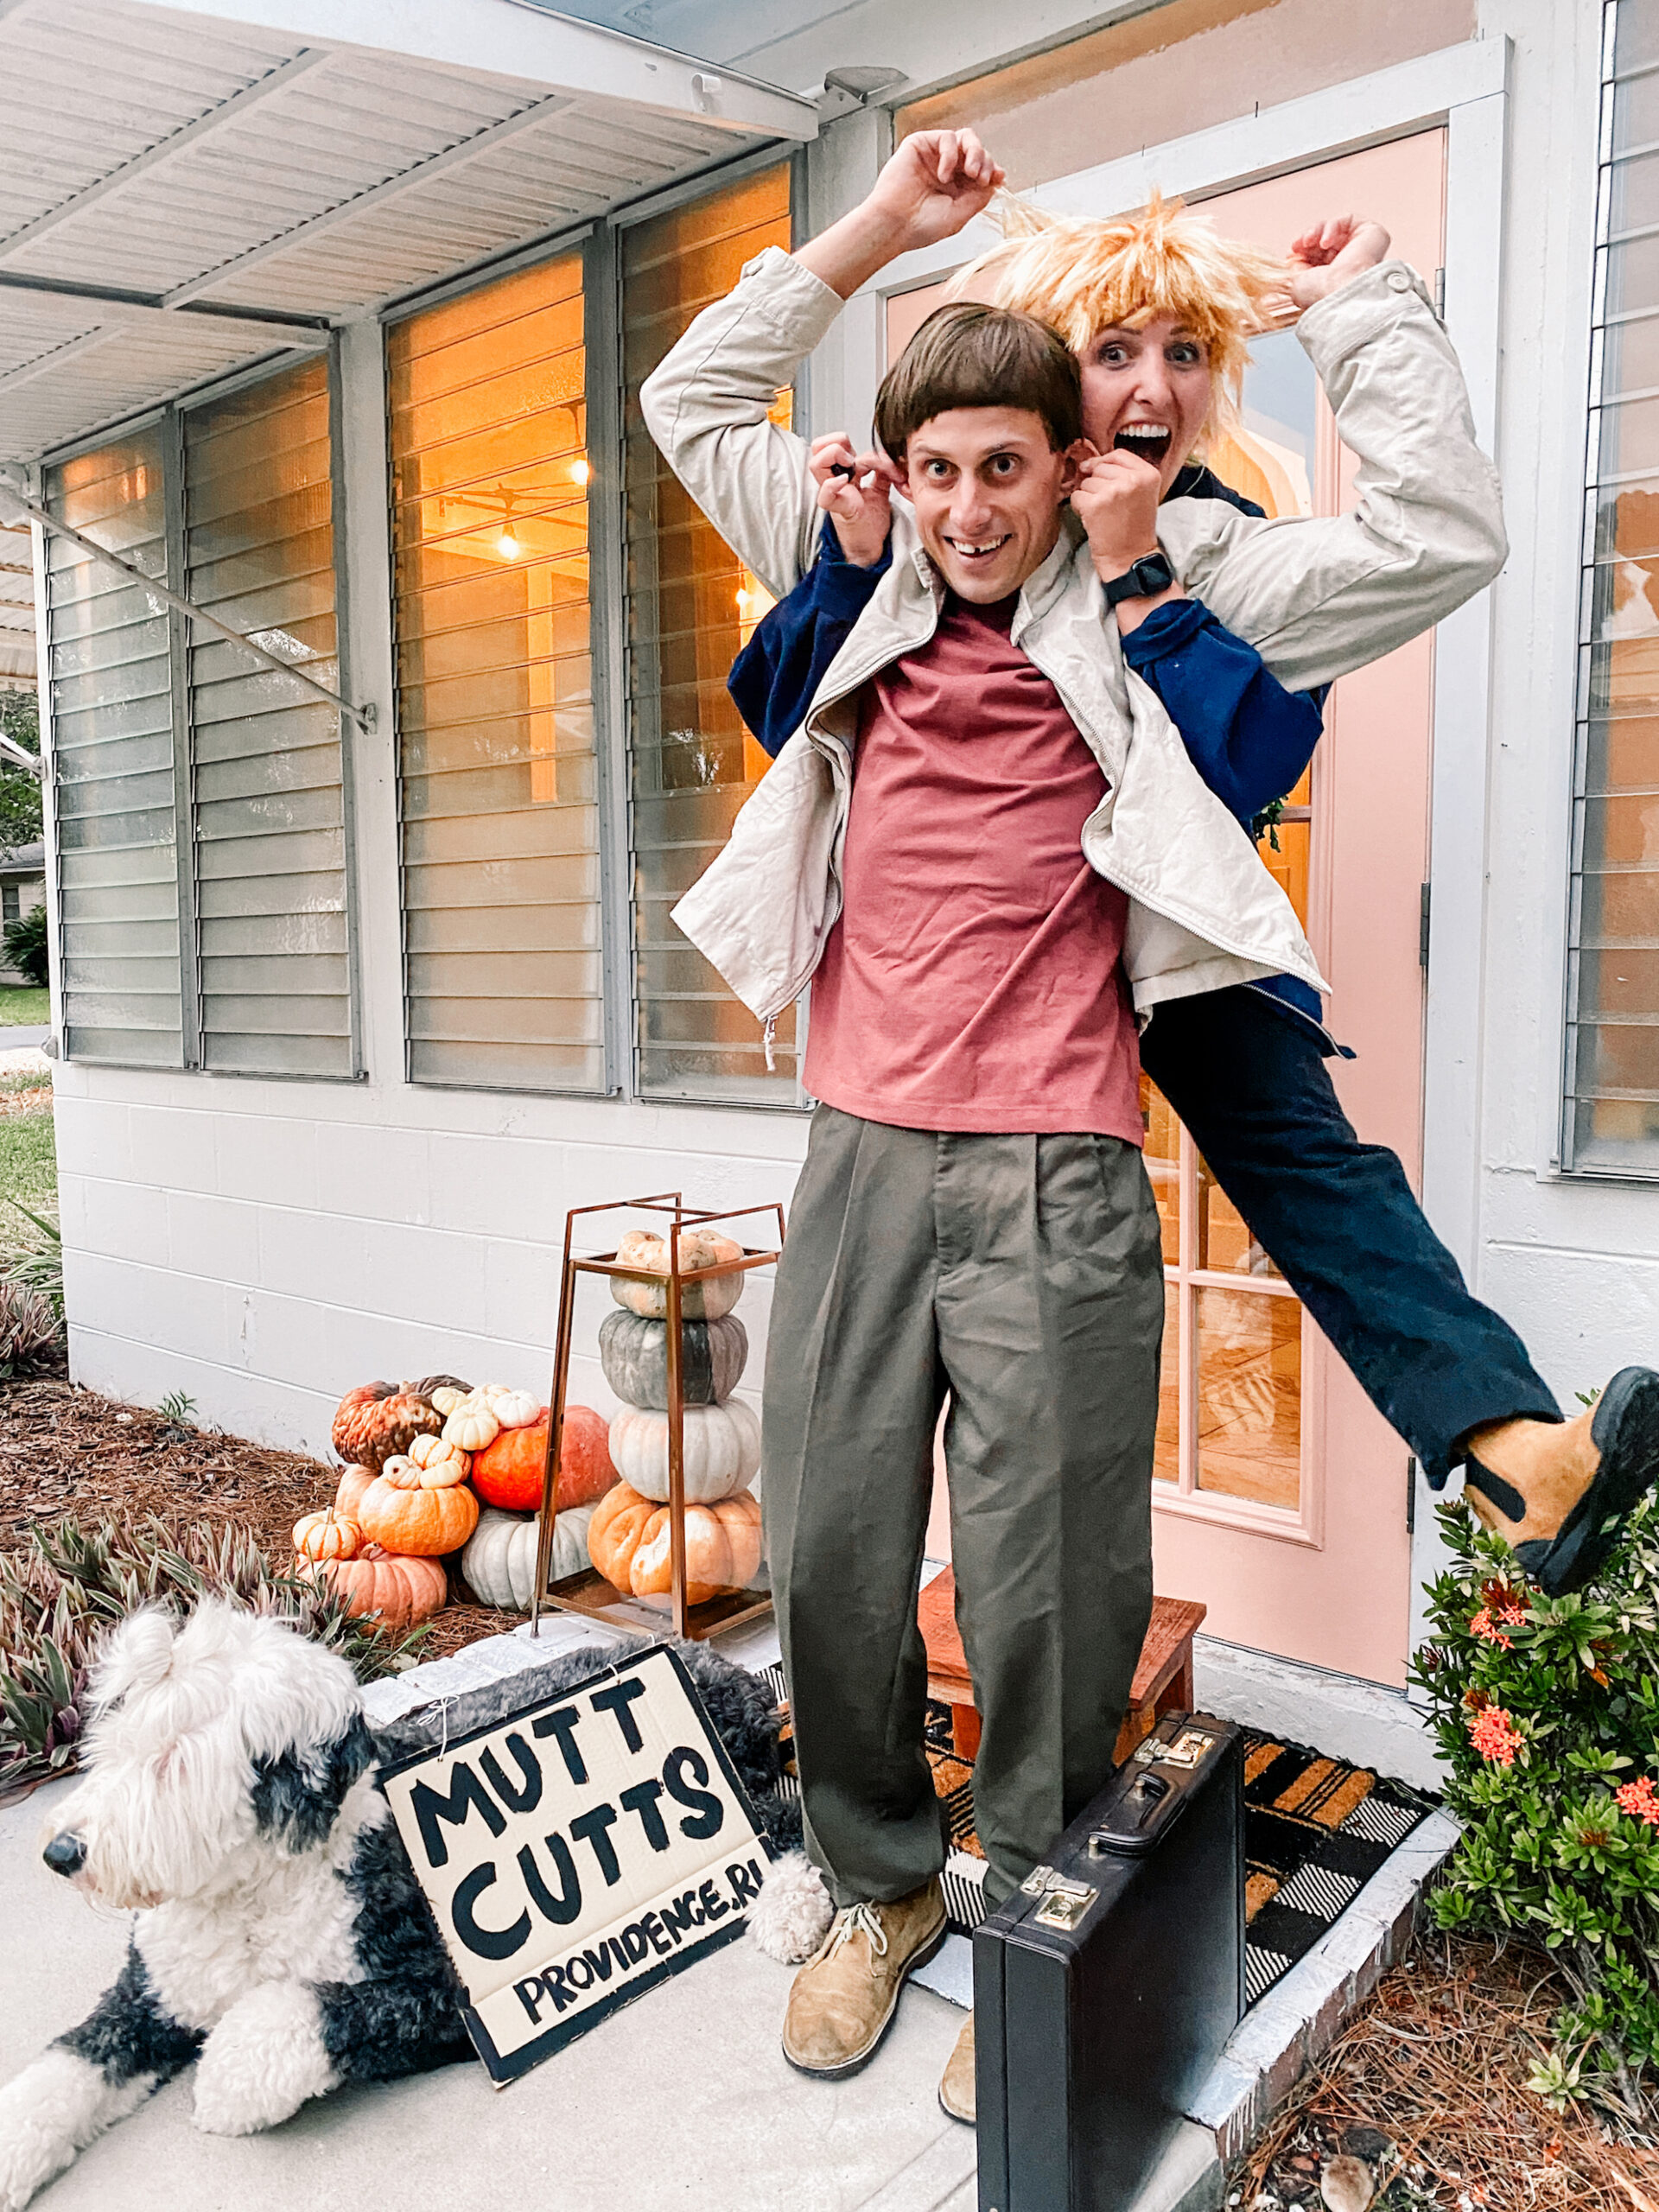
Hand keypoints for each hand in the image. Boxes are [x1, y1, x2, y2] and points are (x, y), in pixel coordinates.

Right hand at [796, 130, 1005, 297]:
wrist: (894, 225)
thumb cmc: (920, 226)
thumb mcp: (960, 215)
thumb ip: (979, 197)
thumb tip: (995, 179)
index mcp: (957, 187)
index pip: (982, 168)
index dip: (993, 169)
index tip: (998, 177)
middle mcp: (948, 169)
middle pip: (977, 151)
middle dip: (984, 161)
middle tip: (980, 178)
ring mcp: (935, 156)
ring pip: (966, 138)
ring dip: (974, 152)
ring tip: (970, 172)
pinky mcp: (921, 145)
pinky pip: (946, 138)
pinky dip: (950, 154)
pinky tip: (943, 174)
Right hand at [809, 434, 895, 567]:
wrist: (872, 545)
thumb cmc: (871, 521)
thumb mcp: (880, 488)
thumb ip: (882, 470)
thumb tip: (888, 455)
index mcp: (843, 473)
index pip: (832, 443)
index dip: (847, 441)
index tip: (863, 454)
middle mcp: (834, 481)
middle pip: (818, 447)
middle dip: (837, 444)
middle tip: (853, 459)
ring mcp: (833, 494)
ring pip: (816, 464)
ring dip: (835, 458)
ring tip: (852, 471)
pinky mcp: (839, 509)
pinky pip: (825, 495)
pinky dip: (833, 485)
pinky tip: (846, 483)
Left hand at [1070, 446, 1163, 582]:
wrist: (1131, 558)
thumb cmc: (1134, 528)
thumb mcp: (1142, 494)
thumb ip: (1124, 474)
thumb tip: (1087, 463)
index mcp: (1148, 474)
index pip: (1118, 455)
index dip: (1103, 462)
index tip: (1096, 472)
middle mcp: (1133, 479)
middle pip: (1100, 468)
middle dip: (1097, 485)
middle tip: (1108, 507)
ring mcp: (1114, 491)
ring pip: (1086, 482)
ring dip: (1089, 498)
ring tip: (1103, 515)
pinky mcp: (1096, 505)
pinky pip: (1076, 496)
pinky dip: (1080, 508)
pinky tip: (1093, 520)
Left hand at [1285, 215, 1391, 308]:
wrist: (1340, 292)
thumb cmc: (1320, 294)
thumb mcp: (1296, 282)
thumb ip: (1295, 266)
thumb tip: (1292, 255)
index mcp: (1332, 275)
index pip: (1316, 253)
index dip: (1303, 247)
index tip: (1293, 249)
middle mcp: (1347, 262)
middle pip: (1324, 238)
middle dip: (1308, 238)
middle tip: (1299, 245)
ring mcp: (1360, 247)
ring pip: (1334, 227)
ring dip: (1317, 231)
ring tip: (1309, 242)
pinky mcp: (1371, 233)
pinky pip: (1347, 219)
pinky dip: (1331, 227)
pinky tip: (1326, 242)